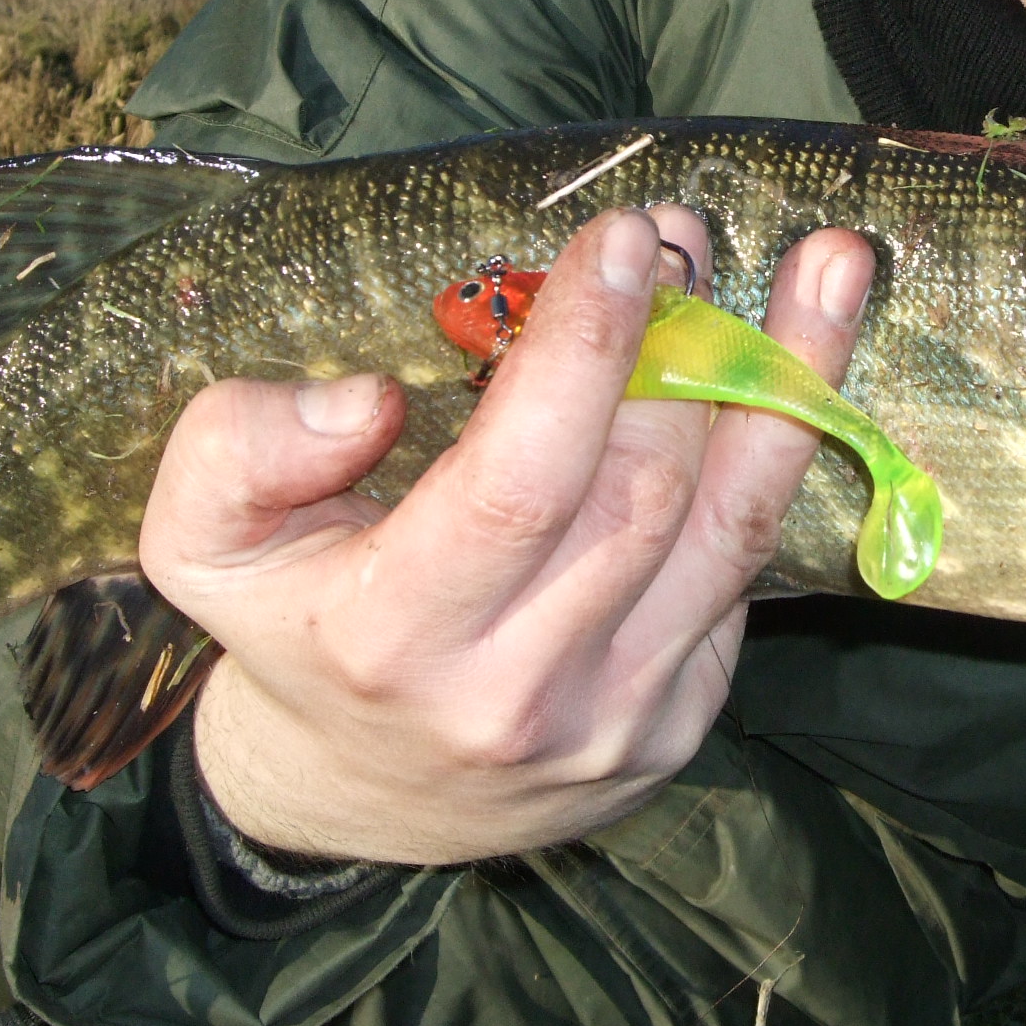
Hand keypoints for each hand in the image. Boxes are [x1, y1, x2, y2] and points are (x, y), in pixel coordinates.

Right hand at [137, 205, 875, 865]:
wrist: (359, 795)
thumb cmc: (290, 625)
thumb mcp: (200, 538)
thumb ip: (239, 449)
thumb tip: (365, 398)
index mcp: (394, 638)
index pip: (517, 482)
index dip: (584, 352)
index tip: (623, 235)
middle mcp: (516, 693)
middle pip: (642, 496)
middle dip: (684, 344)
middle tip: (687, 230)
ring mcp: (613, 721)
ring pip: (732, 533)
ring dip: (789, 384)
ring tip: (825, 266)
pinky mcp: (677, 727)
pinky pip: (746, 576)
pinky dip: (780, 461)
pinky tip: (806, 365)